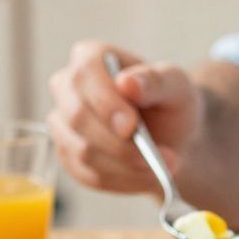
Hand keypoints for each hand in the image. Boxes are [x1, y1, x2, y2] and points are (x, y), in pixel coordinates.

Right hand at [46, 40, 201, 193]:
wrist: (172, 136)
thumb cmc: (171, 102)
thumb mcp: (176, 86)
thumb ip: (155, 81)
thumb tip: (126, 83)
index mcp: (89, 58)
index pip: (84, 74)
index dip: (105, 102)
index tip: (131, 127)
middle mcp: (66, 88)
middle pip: (77, 117)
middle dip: (119, 144)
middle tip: (159, 158)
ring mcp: (63, 124)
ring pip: (82, 151)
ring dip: (128, 167)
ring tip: (166, 166)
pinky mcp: (69, 156)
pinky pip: (89, 176)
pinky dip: (124, 181)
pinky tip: (148, 177)